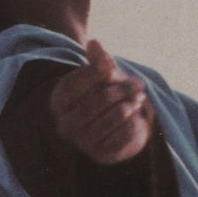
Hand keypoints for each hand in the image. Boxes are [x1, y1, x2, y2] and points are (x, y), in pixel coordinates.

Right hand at [49, 39, 153, 164]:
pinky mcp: (101, 154)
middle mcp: (65, 124)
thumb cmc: (102, 95)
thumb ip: (97, 60)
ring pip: (116, 115)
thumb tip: (93, 42)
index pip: (76, 82)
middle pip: (101, 98)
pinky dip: (134, 121)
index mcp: (59, 101)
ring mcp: (82, 141)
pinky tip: (134, 115)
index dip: (96, 71)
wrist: (112, 129)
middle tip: (138, 84)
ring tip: (138, 98)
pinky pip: (125, 133)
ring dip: (131, 103)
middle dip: (124, 88)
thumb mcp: (99, 76)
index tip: (111, 65)